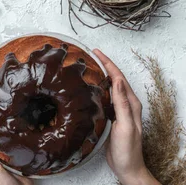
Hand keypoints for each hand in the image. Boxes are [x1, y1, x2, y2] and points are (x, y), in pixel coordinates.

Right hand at [94, 49, 159, 184]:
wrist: (127, 167)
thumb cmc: (127, 149)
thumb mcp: (125, 125)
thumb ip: (122, 103)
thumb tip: (117, 80)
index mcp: (131, 103)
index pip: (118, 77)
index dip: (108, 63)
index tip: (96, 52)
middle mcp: (126, 104)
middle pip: (114, 80)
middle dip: (103, 65)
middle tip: (89, 55)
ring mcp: (119, 111)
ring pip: (109, 88)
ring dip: (100, 77)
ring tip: (87, 67)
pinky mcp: (112, 118)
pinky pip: (104, 98)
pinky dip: (97, 90)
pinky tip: (89, 89)